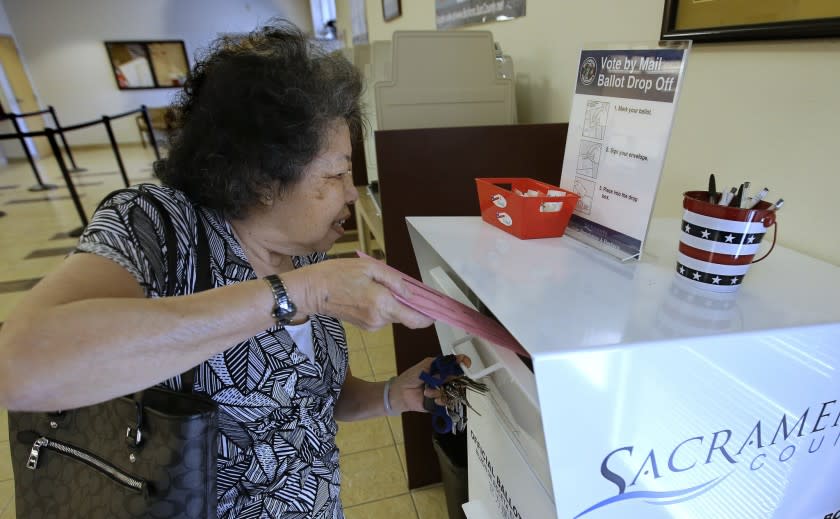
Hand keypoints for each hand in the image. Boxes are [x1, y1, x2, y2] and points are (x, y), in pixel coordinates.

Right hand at [285, 258, 433, 330]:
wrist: (311, 291)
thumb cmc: (336, 275)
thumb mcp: (369, 267)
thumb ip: (394, 280)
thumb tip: (411, 291)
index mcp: (382, 304)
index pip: (415, 319)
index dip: (429, 317)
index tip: (436, 311)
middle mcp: (379, 319)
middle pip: (406, 316)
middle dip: (409, 303)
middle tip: (402, 286)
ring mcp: (372, 325)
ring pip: (394, 315)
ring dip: (394, 302)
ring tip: (377, 285)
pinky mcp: (365, 326)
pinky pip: (383, 316)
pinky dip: (384, 306)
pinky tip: (370, 293)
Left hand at [388, 354, 472, 413]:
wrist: (401, 392)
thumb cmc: (411, 377)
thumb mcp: (425, 365)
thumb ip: (440, 364)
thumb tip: (454, 363)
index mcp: (441, 368)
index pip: (456, 364)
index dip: (463, 363)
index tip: (466, 363)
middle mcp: (444, 379)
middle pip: (458, 378)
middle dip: (453, 379)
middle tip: (441, 380)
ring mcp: (443, 390)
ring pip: (453, 390)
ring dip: (441, 391)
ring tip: (428, 391)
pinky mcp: (440, 401)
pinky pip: (447, 401)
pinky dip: (441, 399)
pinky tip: (432, 398)